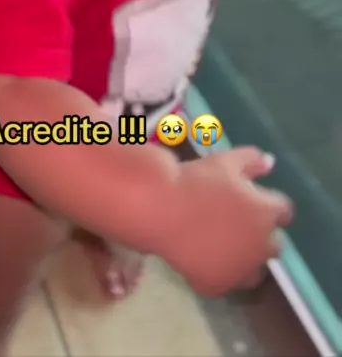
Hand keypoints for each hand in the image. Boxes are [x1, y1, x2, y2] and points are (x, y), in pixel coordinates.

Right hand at [158, 147, 292, 297]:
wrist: (161, 207)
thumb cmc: (196, 180)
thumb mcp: (226, 161)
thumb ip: (253, 160)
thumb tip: (270, 162)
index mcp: (266, 214)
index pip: (284, 212)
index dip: (268, 204)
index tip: (251, 199)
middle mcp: (260, 246)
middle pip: (274, 245)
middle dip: (261, 235)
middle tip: (236, 223)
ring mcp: (239, 270)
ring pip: (254, 271)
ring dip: (245, 260)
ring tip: (222, 245)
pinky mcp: (218, 285)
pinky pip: (226, 282)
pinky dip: (218, 272)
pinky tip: (203, 256)